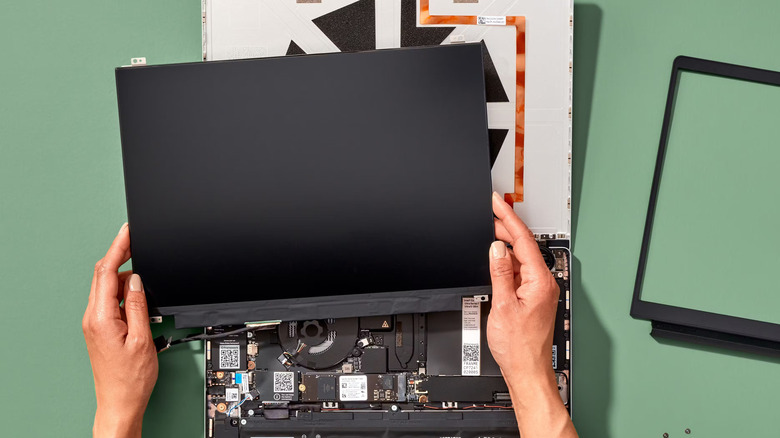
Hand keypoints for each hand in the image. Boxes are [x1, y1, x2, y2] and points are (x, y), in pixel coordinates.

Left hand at [82, 223, 157, 437]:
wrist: (120, 401)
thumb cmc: (131, 378)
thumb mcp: (142, 338)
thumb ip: (138, 305)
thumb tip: (137, 280)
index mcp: (101, 318)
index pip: (108, 272)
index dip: (118, 248)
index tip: (128, 232)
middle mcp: (93, 318)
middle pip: (104, 275)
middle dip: (120, 254)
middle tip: (136, 240)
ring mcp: (95, 323)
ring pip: (107, 286)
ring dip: (124, 275)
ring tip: (145, 274)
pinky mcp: (100, 328)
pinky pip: (110, 300)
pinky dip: (123, 290)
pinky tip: (137, 293)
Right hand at [487, 193, 576, 437]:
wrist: (526, 370)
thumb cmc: (519, 346)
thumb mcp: (502, 305)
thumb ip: (499, 272)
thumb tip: (496, 248)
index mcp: (540, 281)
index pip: (523, 240)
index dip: (508, 218)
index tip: (497, 203)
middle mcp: (543, 283)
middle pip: (523, 246)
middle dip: (505, 228)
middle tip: (488, 212)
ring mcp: (538, 290)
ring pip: (520, 259)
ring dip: (504, 246)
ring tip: (488, 233)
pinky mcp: (532, 297)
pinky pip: (518, 272)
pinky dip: (506, 263)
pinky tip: (495, 260)